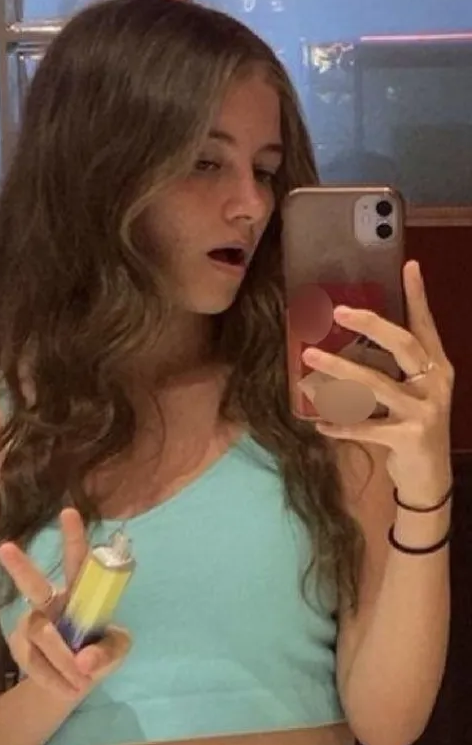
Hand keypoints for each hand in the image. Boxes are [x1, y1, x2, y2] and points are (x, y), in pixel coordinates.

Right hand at [0, 508, 131, 700]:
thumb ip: (108, 653)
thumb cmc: (98, 651)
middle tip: (4, 548)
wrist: (73, 682)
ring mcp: (32, 623)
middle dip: (20, 567)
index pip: (77, 561)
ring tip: (82, 682)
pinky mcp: (20, 647)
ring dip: (62, 660)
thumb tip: (84, 660)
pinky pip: (35, 662)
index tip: (68, 512)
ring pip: (41, 635)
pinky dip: (54, 679)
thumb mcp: (117, 651)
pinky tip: (69, 688)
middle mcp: (52, 601)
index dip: (74, 537)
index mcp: (80, 591)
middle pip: (35, 586)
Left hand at [301, 260, 453, 500]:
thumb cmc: (414, 427)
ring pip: (375, 385)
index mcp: (436, 368)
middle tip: (336, 311)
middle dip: (369, 324)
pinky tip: (318, 423)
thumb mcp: (411, 394)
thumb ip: (392, 370)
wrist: (430, 479)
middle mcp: (434, 384)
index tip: (409, 265)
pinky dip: (339, 425)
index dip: (418, 296)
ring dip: (338, 372)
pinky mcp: (407, 438)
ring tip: (308, 359)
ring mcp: (423, 411)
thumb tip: (353, 341)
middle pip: (402, 345)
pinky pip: (365, 427)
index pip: (425, 326)